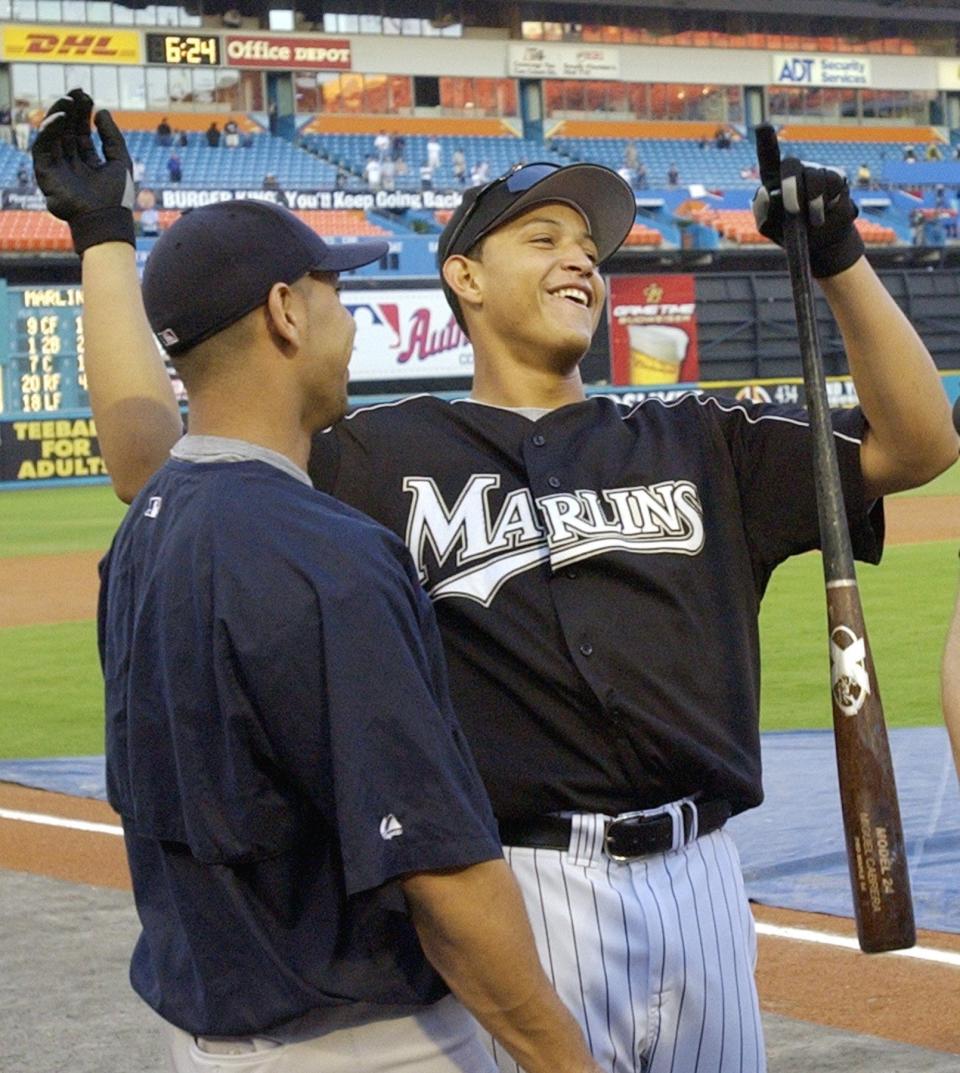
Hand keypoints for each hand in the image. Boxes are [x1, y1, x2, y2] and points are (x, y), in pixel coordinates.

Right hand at [32, 87, 134, 254]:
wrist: (107, 219)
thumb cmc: (117, 196)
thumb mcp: (120, 160)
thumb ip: (112, 136)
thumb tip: (102, 110)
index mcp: (88, 162)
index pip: (82, 133)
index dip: (83, 114)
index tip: (86, 96)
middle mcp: (71, 164)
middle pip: (67, 131)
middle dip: (70, 111)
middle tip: (75, 92)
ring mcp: (58, 168)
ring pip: (53, 136)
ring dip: (58, 116)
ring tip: (67, 100)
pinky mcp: (45, 173)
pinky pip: (42, 147)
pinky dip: (49, 130)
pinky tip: (60, 118)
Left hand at [751, 125, 863, 278]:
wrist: (819, 244)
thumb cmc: (789, 233)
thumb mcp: (770, 227)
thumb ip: (762, 212)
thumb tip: (766, 192)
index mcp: (773, 180)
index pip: (768, 157)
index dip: (766, 141)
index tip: (763, 127)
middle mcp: (794, 171)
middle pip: (791, 164)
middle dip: (792, 187)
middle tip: (793, 211)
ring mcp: (816, 172)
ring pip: (814, 175)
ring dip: (811, 201)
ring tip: (813, 221)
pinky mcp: (836, 177)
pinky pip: (832, 181)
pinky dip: (826, 201)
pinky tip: (824, 212)